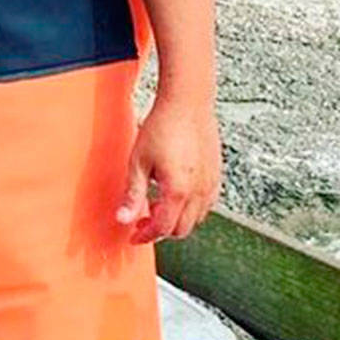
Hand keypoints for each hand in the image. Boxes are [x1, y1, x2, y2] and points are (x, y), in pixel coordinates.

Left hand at [115, 97, 220, 245]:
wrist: (187, 103)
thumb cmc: (163, 126)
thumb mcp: (138, 162)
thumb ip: (132, 194)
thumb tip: (123, 218)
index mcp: (178, 191)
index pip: (162, 228)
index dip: (145, 236)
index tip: (133, 235)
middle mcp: (199, 191)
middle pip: (181, 229)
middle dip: (160, 231)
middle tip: (143, 221)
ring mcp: (210, 183)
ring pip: (196, 218)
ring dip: (177, 220)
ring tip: (158, 206)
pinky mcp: (216, 173)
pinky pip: (207, 203)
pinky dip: (192, 208)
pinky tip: (178, 194)